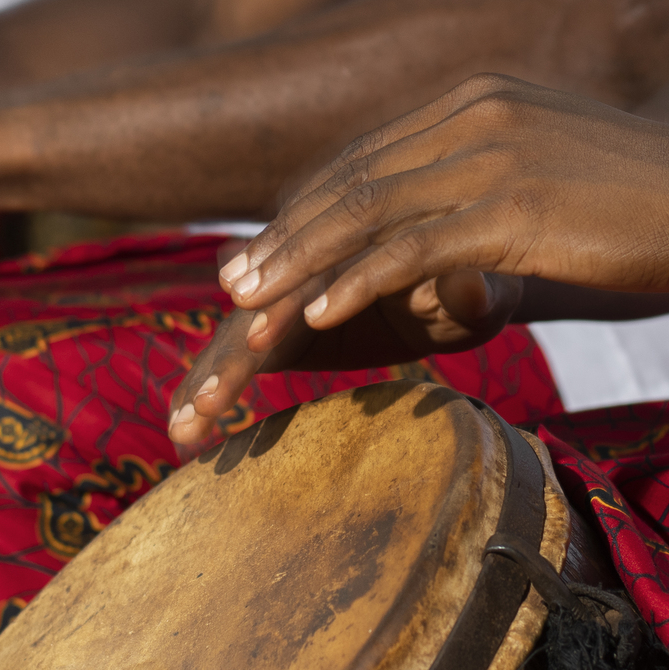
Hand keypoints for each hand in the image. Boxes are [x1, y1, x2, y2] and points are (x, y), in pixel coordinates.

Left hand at [167, 75, 668, 442]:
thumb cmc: (657, 204)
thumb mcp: (556, 183)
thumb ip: (489, 206)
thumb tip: (444, 267)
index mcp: (478, 101)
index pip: (365, 158)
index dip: (305, 211)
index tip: (262, 257)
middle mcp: (475, 113)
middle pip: (351, 181)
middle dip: (283, 241)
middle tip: (228, 290)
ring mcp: (494, 154)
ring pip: (367, 212)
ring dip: (298, 265)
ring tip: (249, 310)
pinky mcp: (518, 204)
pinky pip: (415, 246)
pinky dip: (358, 280)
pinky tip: (319, 314)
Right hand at [167, 269, 522, 449]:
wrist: (471, 275)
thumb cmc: (488, 284)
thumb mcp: (489, 290)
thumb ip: (476, 291)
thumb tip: (471, 287)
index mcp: (356, 238)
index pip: (310, 273)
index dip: (283, 309)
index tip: (259, 350)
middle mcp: (310, 259)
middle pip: (257, 304)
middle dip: (227, 355)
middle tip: (197, 407)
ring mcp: (289, 290)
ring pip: (239, 329)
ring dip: (206, 376)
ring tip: (179, 429)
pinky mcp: (282, 318)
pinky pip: (241, 349)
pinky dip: (211, 383)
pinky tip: (182, 432)